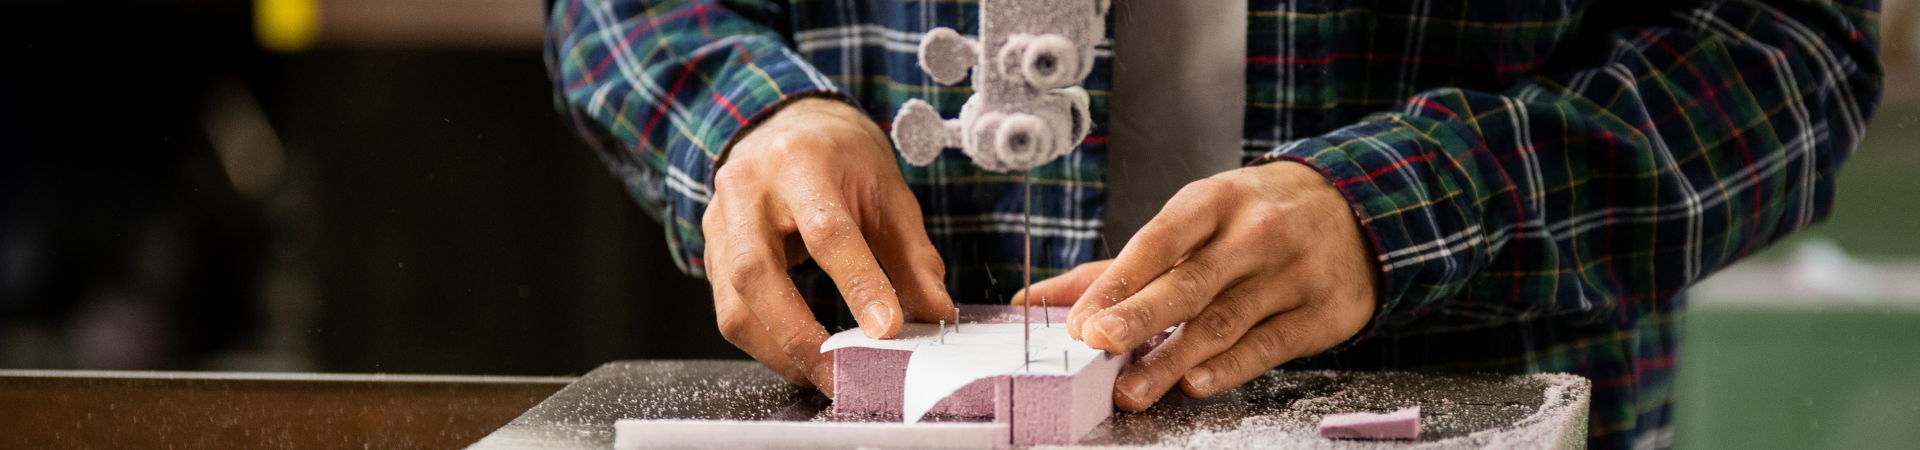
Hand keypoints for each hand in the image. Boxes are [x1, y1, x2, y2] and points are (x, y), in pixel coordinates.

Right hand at [704, 98, 955, 395]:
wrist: (788, 127)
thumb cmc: (841, 159)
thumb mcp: (888, 192)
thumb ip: (913, 255)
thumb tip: (934, 313)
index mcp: (800, 161)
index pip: (827, 231)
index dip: (858, 285)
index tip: (887, 329)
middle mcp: (748, 188)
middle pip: (758, 273)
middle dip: (801, 336)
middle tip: (843, 374)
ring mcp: (720, 221)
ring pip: (735, 303)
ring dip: (779, 351)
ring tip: (824, 376)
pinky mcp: (710, 252)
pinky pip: (729, 311)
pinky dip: (765, 344)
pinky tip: (799, 358)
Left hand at [1022, 161, 1376, 410]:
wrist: (1355, 209)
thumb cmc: (1253, 217)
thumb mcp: (1193, 219)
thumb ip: (1118, 267)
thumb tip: (1035, 300)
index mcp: (1213, 201)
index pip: (1157, 241)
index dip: (1117, 282)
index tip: (1080, 321)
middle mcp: (1254, 233)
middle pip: (1189, 281)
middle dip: (1141, 315)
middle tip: (1099, 344)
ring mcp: (1292, 273)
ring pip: (1225, 320)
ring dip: (1174, 358)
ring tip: (1133, 390)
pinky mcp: (1322, 312)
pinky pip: (1270, 344)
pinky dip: (1231, 366)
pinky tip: (1197, 382)